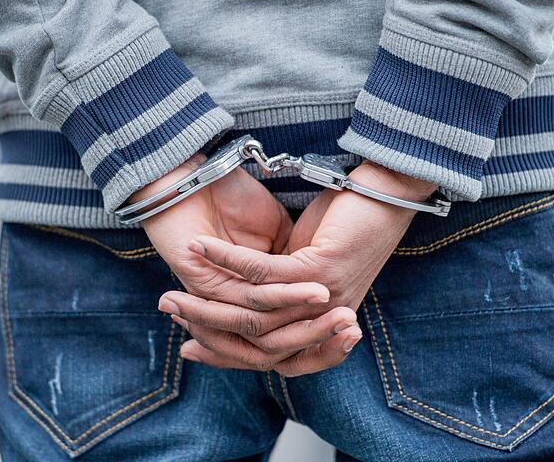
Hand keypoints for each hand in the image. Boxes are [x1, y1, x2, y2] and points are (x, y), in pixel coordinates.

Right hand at [172, 162, 436, 374]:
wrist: (384, 197)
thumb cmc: (347, 224)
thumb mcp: (307, 262)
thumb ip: (282, 286)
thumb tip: (248, 295)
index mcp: (319, 325)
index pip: (267, 357)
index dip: (225, 355)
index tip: (187, 345)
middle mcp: (321, 320)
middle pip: (254, 343)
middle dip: (205, 327)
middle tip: (169, 311)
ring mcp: (320, 299)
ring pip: (252, 310)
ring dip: (207, 298)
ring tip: (175, 285)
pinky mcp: (317, 271)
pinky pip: (261, 273)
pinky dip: (225, 259)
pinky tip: (200, 247)